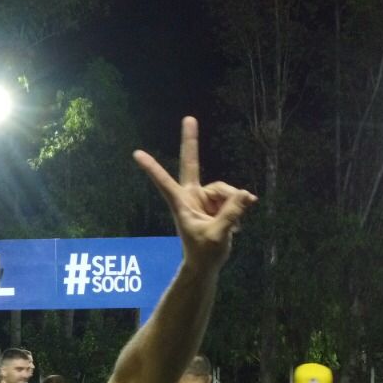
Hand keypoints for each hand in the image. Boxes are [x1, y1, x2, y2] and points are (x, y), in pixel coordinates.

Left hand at [133, 117, 256, 266]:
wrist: (206, 265)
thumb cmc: (204, 253)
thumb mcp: (218, 235)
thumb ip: (231, 213)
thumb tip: (245, 194)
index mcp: (180, 203)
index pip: (163, 182)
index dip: (152, 168)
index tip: (136, 154)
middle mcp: (192, 195)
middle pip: (192, 163)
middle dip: (191, 141)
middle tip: (188, 118)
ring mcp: (205, 198)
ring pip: (226, 189)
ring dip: (233, 204)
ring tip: (232, 225)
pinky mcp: (217, 203)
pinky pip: (233, 198)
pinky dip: (238, 209)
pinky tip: (236, 226)